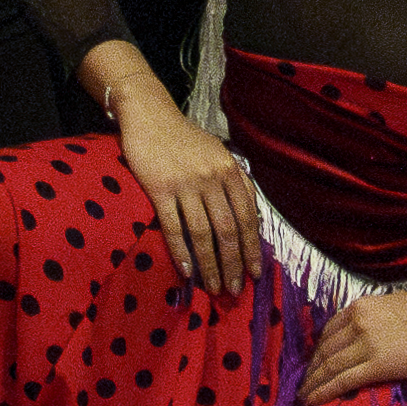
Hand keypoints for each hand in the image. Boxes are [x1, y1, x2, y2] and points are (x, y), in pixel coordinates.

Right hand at [113, 88, 261, 296]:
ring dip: (210, 264)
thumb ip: (236, 180)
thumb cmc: (186, 138)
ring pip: (202, 233)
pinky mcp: (159, 189)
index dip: (252, 247)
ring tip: (214, 287)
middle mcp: (211, 178)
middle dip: (233, 264)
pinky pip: (173, 226)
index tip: (256, 272)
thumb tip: (253, 218)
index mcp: (230, 170)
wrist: (150, 116)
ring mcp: (185, 184)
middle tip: (235, 290)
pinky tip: (187, 271)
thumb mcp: (219, 153)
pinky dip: (181, 252)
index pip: (247, 217)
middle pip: (227, 230)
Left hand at [300, 283, 406, 405]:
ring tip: (302, 396)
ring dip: (312, 383)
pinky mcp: (377, 365)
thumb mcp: (392, 304)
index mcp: (360, 307)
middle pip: (325, 349)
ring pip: (329, 366)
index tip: (312, 363)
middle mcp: (357, 323)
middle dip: (311, 369)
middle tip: (301, 384)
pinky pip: (342, 380)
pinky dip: (323, 391)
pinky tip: (312, 401)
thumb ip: (373, 316)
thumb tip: (363, 331)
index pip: (328, 331)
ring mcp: (366, 344)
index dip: (317, 349)